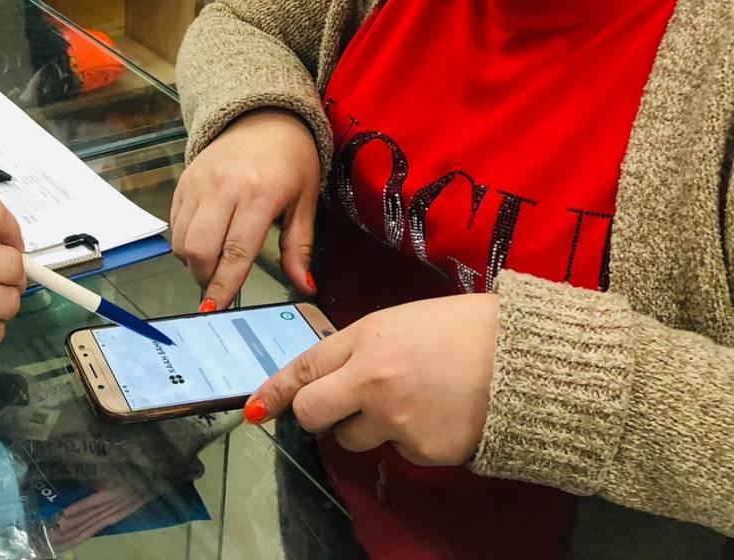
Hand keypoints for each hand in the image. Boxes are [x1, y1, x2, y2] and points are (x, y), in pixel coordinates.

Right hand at [170, 109, 319, 309]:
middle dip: (205, 277)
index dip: (223, 285)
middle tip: (219, 284)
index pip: (236, 251)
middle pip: (199, 248)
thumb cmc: (292, 162)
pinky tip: (205, 237)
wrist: (264, 117)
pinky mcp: (184, 181)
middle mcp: (224, 188)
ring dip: (192, 261)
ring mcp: (199, 182)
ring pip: (181, 239)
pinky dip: (184, 240)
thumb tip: (306, 287)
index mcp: (260, 194)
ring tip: (213, 259)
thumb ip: (300, 248)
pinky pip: (174, 222)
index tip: (213, 310)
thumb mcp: (306, 203)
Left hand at [245, 294, 499, 467]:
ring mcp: (398, 421)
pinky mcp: (425, 451)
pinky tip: (438, 412)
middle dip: (316, 415)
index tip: (253, 409)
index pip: (302, 369)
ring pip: (354, 438)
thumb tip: (325, 378)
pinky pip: (399, 452)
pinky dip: (410, 439)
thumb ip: (355, 349)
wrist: (522, 357)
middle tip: (337, 407)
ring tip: (410, 398)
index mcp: (364, 340)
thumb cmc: (459, 330)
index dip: (272, 392)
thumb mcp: (395, 323)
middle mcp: (372, 382)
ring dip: (367, 427)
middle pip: (312, 414)